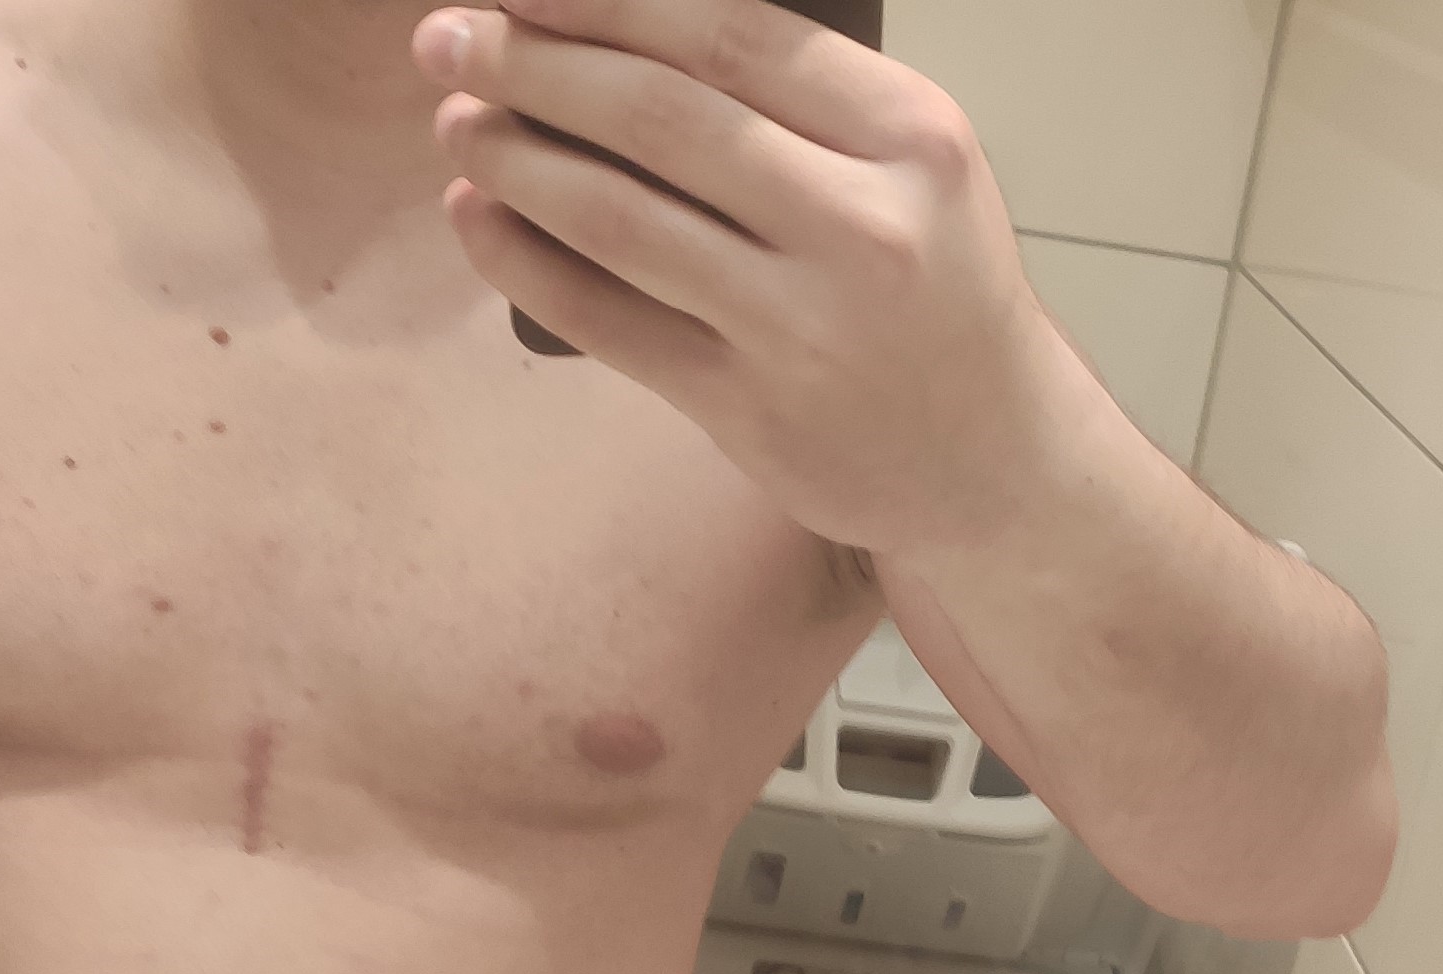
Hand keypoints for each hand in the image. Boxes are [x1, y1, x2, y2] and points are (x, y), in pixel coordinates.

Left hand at [411, 0, 1115, 558]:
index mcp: (910, 135)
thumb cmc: (932, 293)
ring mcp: (804, 326)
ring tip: (457, 123)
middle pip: (659, 118)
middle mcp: (864, 224)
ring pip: (619, 219)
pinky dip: (522, 263)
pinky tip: (476, 219)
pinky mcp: (751, 410)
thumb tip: (615, 34)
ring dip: (513, 160)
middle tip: (448, 39)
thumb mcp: (910, 167)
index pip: (730, 35)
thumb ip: (796, 101)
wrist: (994, 458)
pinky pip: (607, 321)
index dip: (603, 1)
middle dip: (530, 65)